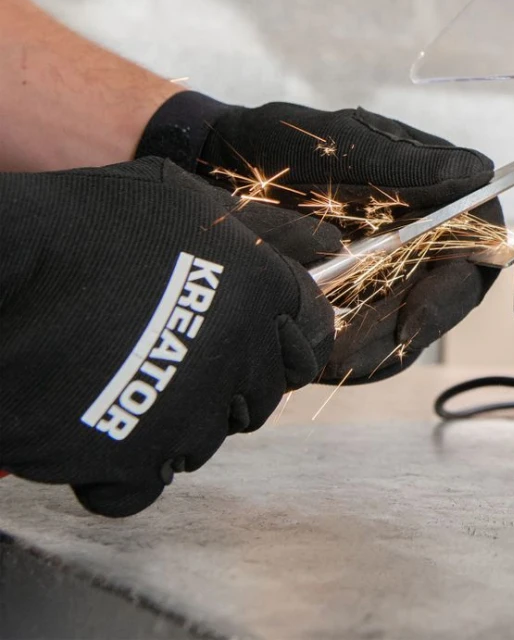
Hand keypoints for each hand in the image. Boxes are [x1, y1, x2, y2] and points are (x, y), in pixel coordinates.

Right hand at [0, 159, 332, 515]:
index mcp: (262, 292)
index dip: (277, 341)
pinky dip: (116, 472)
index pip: (308, 338)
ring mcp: (188, 413)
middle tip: (169, 362)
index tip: (246, 342)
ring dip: (166, 424)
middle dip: (222, 385)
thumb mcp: (176, 199)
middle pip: (258, 397)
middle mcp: (238, 355)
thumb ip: (239, 234)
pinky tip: (93, 433)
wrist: (0, 273)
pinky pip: (142, 488)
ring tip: (119, 385)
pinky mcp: (130, 460)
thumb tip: (295, 252)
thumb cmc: (78, 225)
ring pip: (201, 443)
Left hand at [137, 96, 501, 382]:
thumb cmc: (275, 144)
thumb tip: (478, 173)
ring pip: (408, 325)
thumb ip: (407, 165)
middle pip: (450, 293)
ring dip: (378, 346)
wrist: (202, 168)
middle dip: (415, 323)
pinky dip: (347, 351)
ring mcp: (385, 271)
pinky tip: (318, 353)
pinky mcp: (349, 303)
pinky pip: (366, 342)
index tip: (424, 306)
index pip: (479, 236)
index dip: (463, 275)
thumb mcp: (339, 146)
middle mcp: (419, 234)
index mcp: (432, 190)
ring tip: (333, 353)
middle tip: (375, 343)